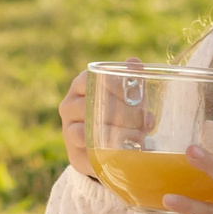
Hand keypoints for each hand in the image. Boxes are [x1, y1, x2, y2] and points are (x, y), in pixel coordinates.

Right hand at [60, 62, 149, 181]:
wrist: (110, 151)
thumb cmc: (120, 116)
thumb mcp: (129, 98)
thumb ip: (132, 81)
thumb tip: (134, 62)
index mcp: (81, 85)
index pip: (91, 78)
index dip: (114, 87)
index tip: (135, 98)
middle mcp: (70, 105)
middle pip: (92, 104)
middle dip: (123, 113)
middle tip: (144, 122)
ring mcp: (68, 129)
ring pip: (89, 126)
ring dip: (117, 131)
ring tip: (138, 137)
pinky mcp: (74, 152)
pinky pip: (87, 148)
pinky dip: (106, 147)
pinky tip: (123, 148)